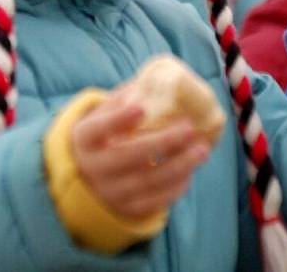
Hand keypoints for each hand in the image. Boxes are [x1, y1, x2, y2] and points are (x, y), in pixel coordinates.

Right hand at [71, 87, 211, 218]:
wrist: (84, 179)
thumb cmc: (102, 136)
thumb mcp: (103, 116)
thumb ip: (125, 99)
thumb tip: (159, 77)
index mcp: (84, 139)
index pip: (97, 129)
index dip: (117, 120)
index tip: (141, 108)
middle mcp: (93, 168)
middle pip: (127, 156)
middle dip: (161, 143)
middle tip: (189, 128)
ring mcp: (109, 192)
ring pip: (146, 181)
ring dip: (178, 165)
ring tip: (202, 149)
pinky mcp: (125, 209)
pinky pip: (153, 201)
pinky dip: (175, 187)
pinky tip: (190, 170)